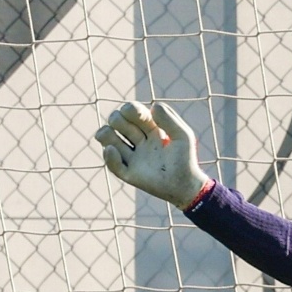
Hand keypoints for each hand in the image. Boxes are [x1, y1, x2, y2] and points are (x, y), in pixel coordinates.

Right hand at [95, 100, 211, 208]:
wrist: (187, 185)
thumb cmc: (186, 159)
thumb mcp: (183, 136)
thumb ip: (170, 119)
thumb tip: (152, 106)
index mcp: (150, 129)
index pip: (132, 112)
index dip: (130, 109)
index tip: (137, 113)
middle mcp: (138, 141)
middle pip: (117, 122)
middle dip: (117, 119)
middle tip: (131, 129)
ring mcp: (133, 157)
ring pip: (109, 140)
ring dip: (105, 134)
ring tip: (107, 135)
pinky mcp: (130, 174)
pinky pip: (113, 165)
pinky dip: (109, 157)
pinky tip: (111, 150)